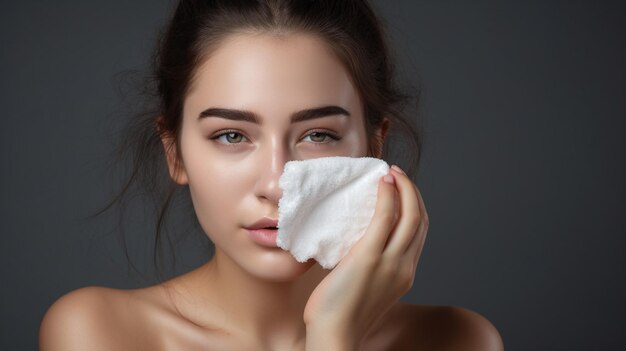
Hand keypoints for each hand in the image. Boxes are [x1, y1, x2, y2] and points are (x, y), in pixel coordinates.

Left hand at [303, 165, 429, 348]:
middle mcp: (405, 266)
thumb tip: (355, 246)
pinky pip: (385, 218)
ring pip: (410, 215)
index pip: (419, 233)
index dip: (414, 207)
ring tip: (391, 173)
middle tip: (398, 175)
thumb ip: (370, 267)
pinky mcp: (370, 257)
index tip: (402, 191)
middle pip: (420, 220)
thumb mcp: (367, 288)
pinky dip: (388, 196)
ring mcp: (390, 262)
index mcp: (405, 274)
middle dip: (413, 193)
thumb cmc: (342, 315)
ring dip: (404, 188)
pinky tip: (383, 183)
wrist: (335, 336)